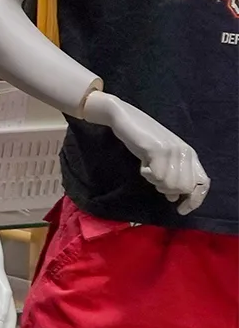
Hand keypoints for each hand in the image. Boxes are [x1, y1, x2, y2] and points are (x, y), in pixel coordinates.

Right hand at [87, 93, 208, 213]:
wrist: (125, 118)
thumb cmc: (143, 139)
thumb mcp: (162, 158)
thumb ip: (172, 175)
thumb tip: (174, 197)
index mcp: (190, 154)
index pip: (203, 183)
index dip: (195, 199)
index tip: (181, 209)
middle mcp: (185, 152)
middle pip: (184, 187)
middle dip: (167, 189)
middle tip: (154, 179)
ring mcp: (172, 150)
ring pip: (169, 184)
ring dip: (155, 182)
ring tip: (147, 169)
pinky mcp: (157, 149)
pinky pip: (156, 176)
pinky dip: (146, 175)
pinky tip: (142, 165)